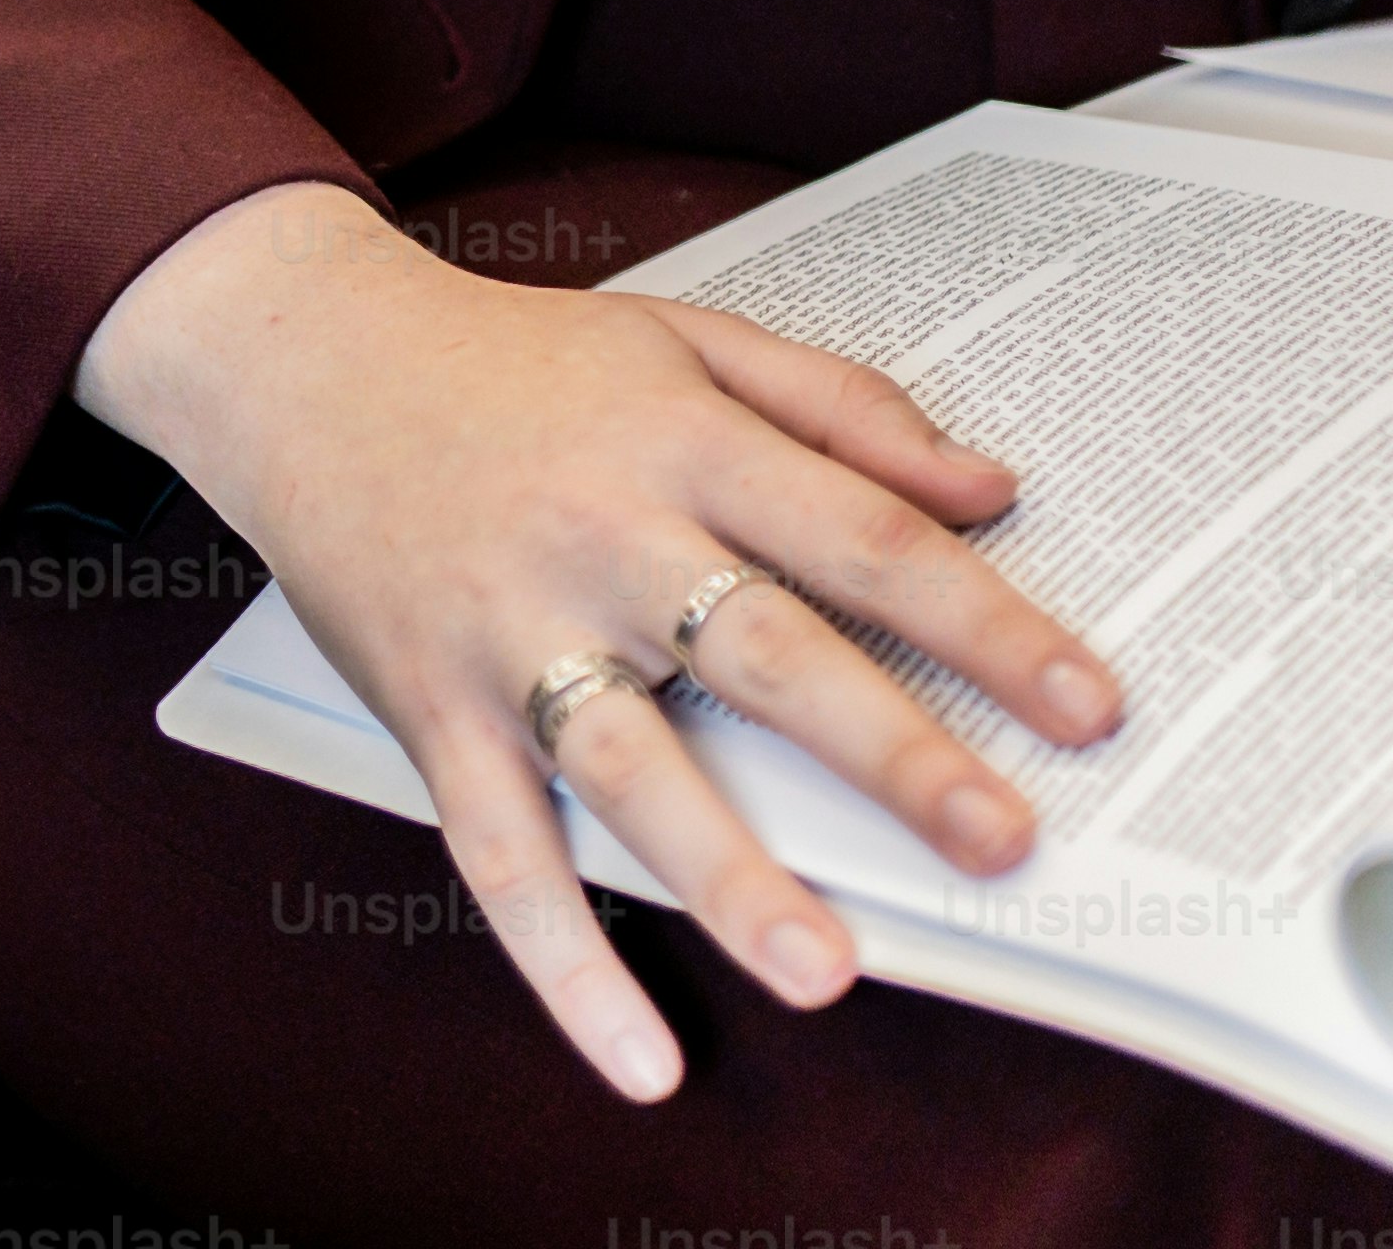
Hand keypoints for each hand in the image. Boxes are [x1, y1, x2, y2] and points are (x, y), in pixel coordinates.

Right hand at [77, 183, 1123, 1103]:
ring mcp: (510, 631)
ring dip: (728, 875)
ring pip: (630, 767)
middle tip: (1003, 843)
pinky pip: (499, 851)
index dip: (985, 622)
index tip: (1090, 706)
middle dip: (893, 753)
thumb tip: (992, 486)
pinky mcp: (432, 709)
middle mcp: (604, 538)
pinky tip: (639, 1056)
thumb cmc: (515, 360)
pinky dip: (562, 961)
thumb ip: (841, 407)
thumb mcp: (686, 338)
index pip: (862, 536)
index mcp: (683, 443)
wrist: (302, 358)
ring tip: (829, 973)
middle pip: (767, 653)